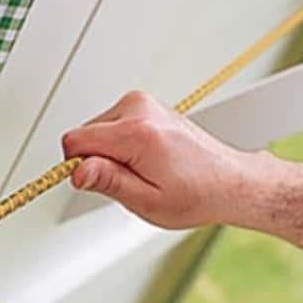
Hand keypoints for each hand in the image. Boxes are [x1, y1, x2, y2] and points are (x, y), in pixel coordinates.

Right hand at [62, 91, 252, 228]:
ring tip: (144, 170)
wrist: (227, 180)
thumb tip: (77, 171)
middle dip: (99, 161)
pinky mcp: (145, 104)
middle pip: (85, 134)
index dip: (80, 167)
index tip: (100, 182)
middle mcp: (139, 108)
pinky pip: (113, 125)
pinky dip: (122, 144)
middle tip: (133, 180)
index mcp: (137, 132)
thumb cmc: (196, 193)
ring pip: (98, 130)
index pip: (75, 141)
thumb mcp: (147, 200)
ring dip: (112, 153)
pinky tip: (148, 159)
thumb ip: (108, 181)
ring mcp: (143, 103)